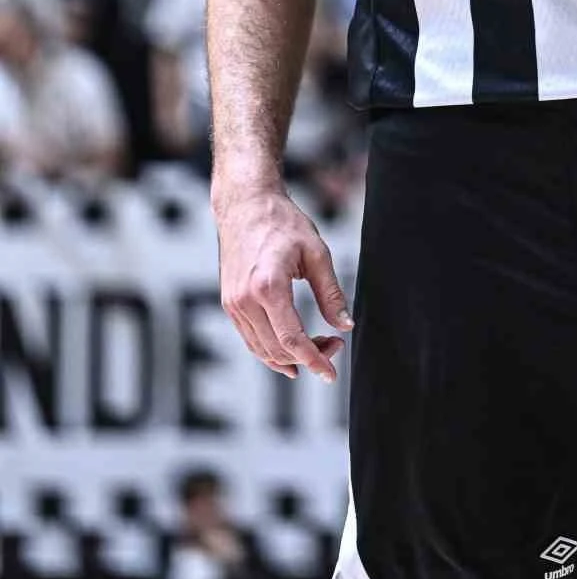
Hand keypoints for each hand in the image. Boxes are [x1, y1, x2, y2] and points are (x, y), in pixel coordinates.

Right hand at [215, 188, 352, 379]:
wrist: (246, 206)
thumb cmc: (283, 223)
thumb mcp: (316, 253)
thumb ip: (331, 293)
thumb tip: (345, 325)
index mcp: (268, 287)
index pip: (291, 339)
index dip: (314, 360)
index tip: (331, 371)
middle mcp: (244, 300)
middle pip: (277, 349)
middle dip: (308, 357)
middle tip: (334, 346)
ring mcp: (233, 304)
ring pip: (261, 349)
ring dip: (290, 357)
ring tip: (318, 347)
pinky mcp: (229, 303)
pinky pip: (250, 338)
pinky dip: (270, 350)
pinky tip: (290, 352)